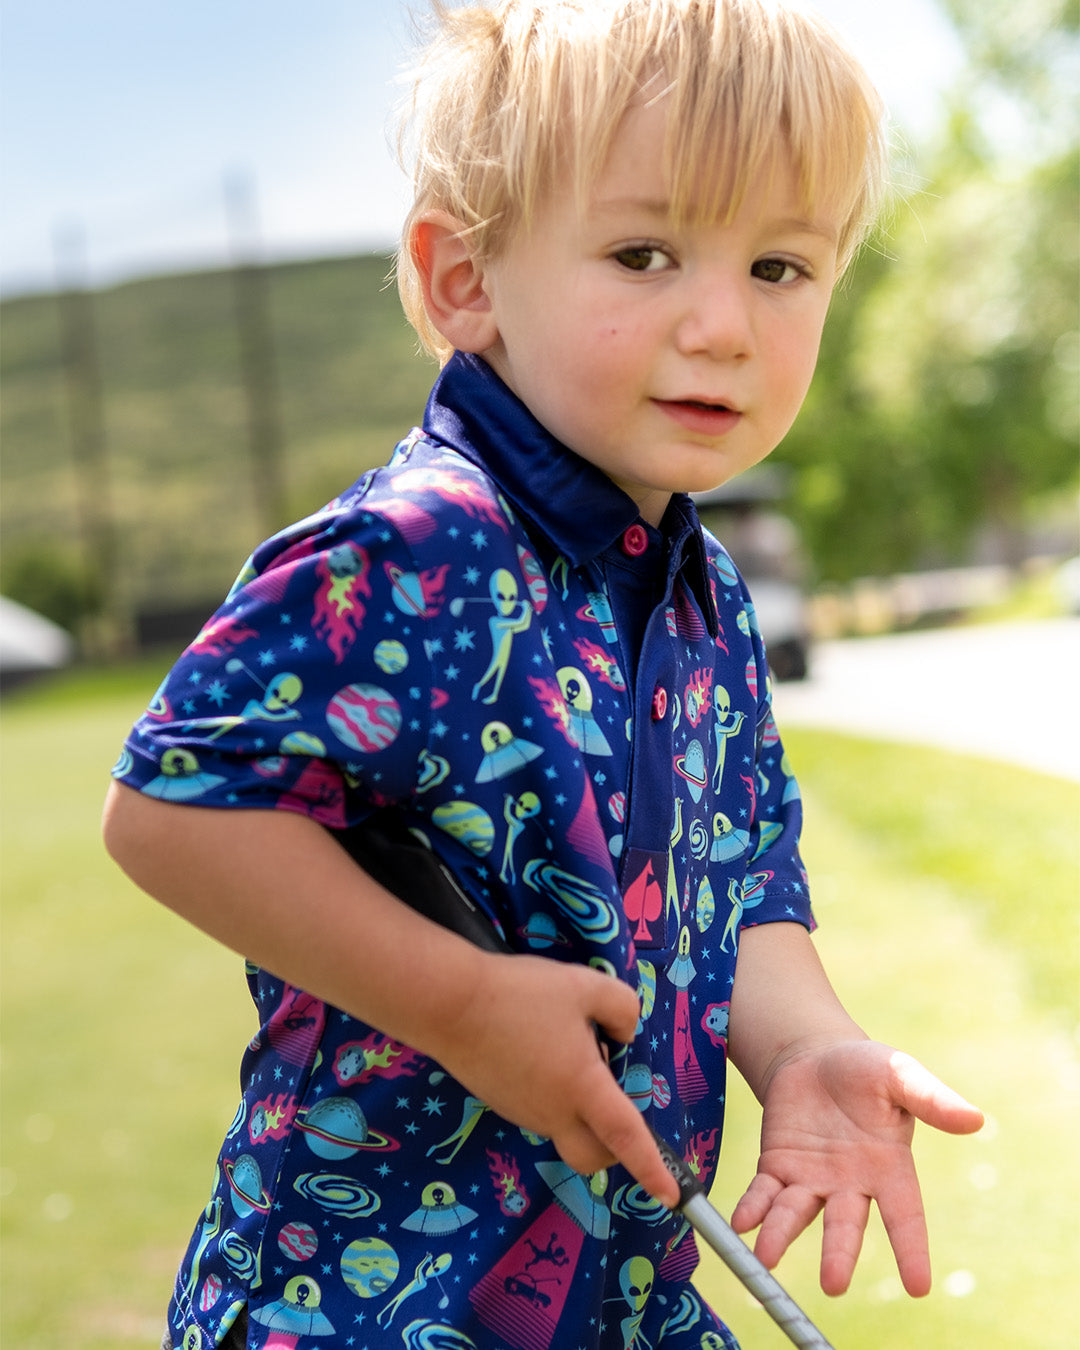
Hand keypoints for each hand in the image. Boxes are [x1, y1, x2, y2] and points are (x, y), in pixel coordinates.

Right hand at [428, 950, 680, 1207]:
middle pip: (592, 1155)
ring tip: (570, 1046)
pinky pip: (540, 1111)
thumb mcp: (585, 986)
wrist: (450, 1004)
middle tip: (618, 1106)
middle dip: (615, 1149)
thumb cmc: (522, 995)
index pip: (626, 1138)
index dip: (652, 1168)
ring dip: (582, 1109)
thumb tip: (623, 1036)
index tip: (671, 1197)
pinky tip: (540, 1048)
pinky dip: (554, 1095)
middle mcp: (554, 1113)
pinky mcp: (501, 1103)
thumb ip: (622, 1010)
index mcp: (583, 1088)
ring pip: (565, 1130)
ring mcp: (523, 1113)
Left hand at [730, 1040, 982, 1295]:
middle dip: (838, 1253)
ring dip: (781, 1234)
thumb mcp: (901, 1075)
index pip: (904, 1217)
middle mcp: (850, 1184)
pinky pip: (764, 1191)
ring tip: (765, 1256)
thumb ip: (932, 1099)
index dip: (912, 1250)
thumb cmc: (868, 1069)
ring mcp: (812, 1178)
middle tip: (832, 1284)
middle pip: (845, 1225)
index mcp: (889, 1169)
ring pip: (797, 1213)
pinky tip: (741, 1222)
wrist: (816, 1055)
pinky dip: (753, 1207)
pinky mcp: (778, 1165)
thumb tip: (975, 1119)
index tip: (918, 1288)